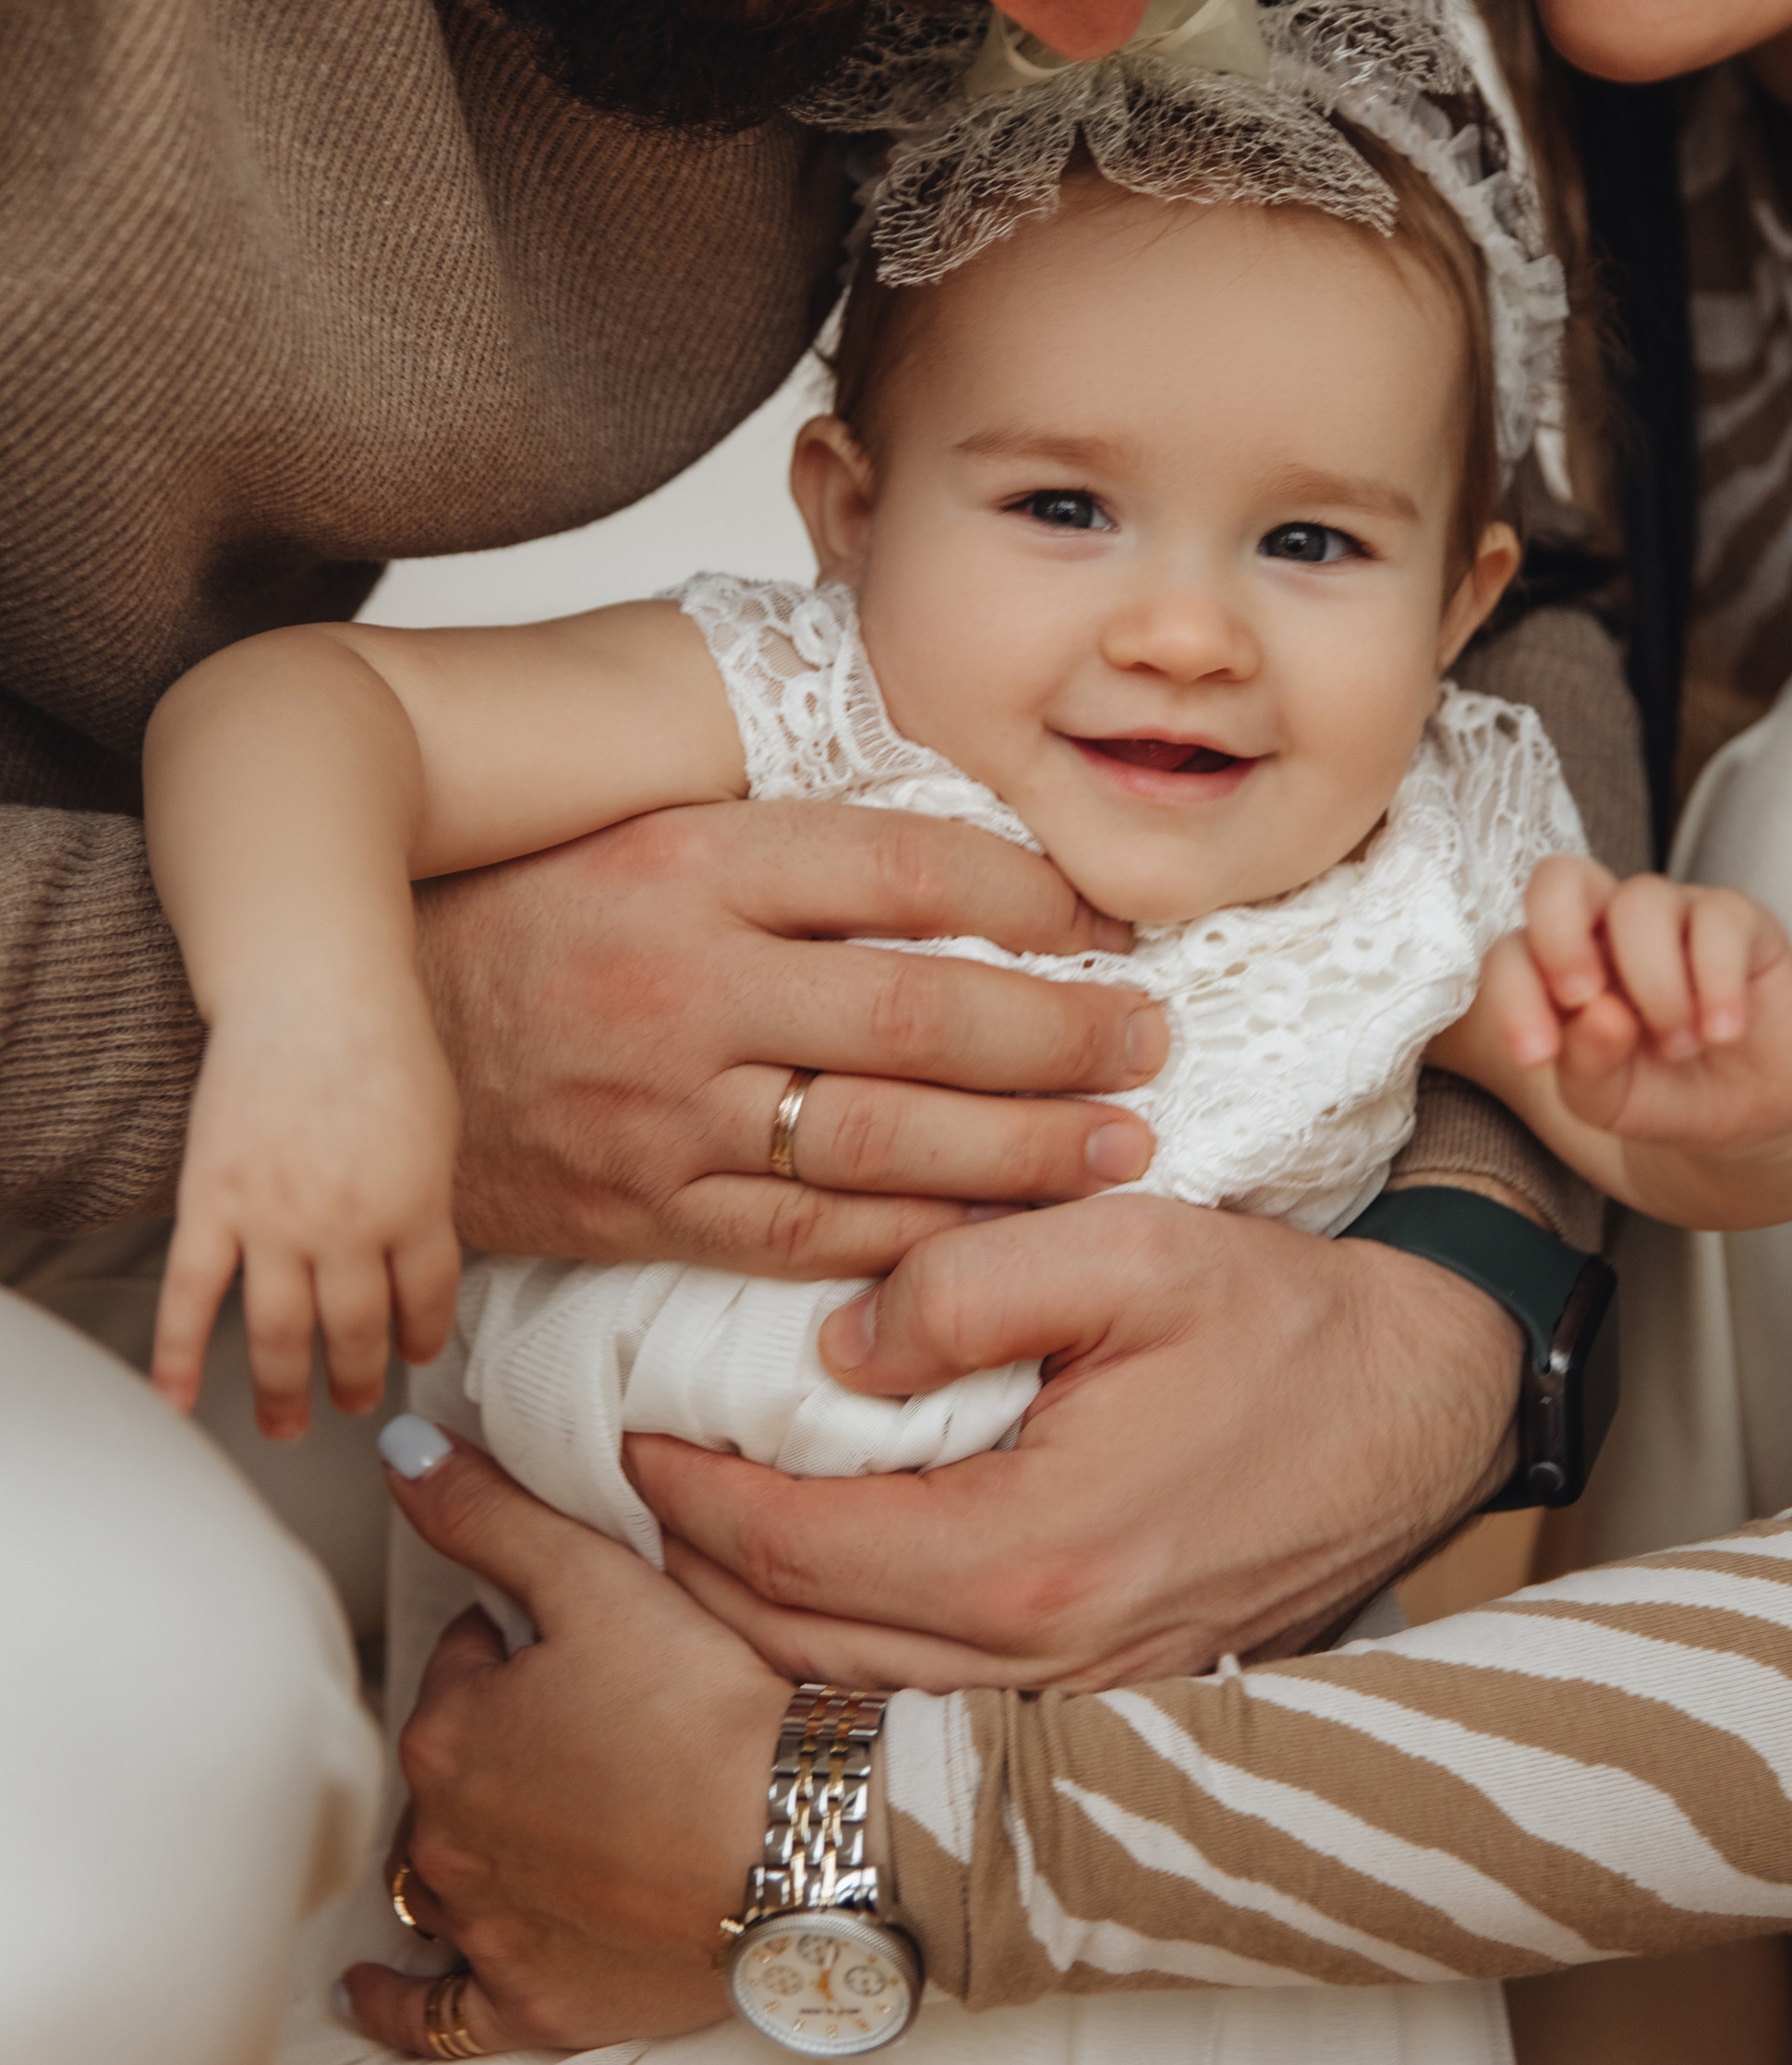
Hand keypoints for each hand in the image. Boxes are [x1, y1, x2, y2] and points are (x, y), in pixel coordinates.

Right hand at [151, 992, 461, 1437]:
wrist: (312, 990)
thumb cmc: (385, 1046)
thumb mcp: (438, 1127)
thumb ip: (424, 1199)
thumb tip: (417, 1261)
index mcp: (416, 1206)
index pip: (426, 1299)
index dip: (421, 1336)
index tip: (412, 1357)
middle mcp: (348, 1227)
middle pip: (355, 1330)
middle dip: (358, 1377)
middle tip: (355, 1402)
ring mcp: (274, 1220)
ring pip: (279, 1332)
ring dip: (284, 1390)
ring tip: (286, 1423)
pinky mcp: (212, 1203)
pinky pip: (193, 1296)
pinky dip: (179, 1355)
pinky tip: (178, 1398)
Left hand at [347, 1428, 783, 2059]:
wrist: (798, 1847)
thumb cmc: (705, 1712)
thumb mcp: (598, 1581)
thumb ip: (489, 1515)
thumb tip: (399, 1455)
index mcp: (449, 1736)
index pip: (465, 1663)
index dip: (525, 1642)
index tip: (589, 1643)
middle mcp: (446, 1841)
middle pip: (453, 1767)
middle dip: (499, 1738)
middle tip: (589, 1722)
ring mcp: (487, 1931)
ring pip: (442, 1874)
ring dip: (465, 1841)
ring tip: (527, 1818)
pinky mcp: (533, 2006)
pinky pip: (436, 2015)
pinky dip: (399, 1999)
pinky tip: (373, 1989)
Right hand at [415, 801, 1165, 1282]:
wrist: (366, 1032)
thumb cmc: (533, 915)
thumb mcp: (651, 826)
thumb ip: (796, 841)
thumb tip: (982, 836)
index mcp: (692, 861)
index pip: (901, 866)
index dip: (1029, 892)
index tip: (1107, 918)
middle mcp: (684, 982)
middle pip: (916, 1011)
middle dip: (1060, 1035)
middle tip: (1152, 1043)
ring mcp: (663, 1107)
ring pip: (881, 1138)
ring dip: (1023, 1150)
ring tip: (1123, 1145)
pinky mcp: (646, 1208)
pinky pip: (811, 1236)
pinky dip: (923, 1238)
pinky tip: (1008, 1229)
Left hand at [632, 1192, 1526, 1690]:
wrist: (1422, 1405)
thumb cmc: (1282, 1319)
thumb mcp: (1130, 1245)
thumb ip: (966, 1282)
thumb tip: (835, 1349)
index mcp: (1027, 1555)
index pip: (784, 1549)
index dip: (683, 1493)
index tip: (621, 1434)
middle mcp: (1040, 1665)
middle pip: (789, 1649)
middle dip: (682, 1575)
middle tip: (616, 1493)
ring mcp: (1075, 1705)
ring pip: (849, 1698)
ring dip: (746, 1628)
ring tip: (685, 1538)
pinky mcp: (1102, 1705)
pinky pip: (925, 1707)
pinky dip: (838, 1660)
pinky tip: (807, 1590)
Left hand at [1446, 857, 1791, 1225]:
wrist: (1747, 1112)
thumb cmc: (1659, 1092)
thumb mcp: (1608, 1100)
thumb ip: (1585, 1063)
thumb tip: (1597, 1014)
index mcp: (1558, 966)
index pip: (1512, 951)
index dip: (1513, 994)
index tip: (1537, 1056)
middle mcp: (1608, 927)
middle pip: (1560, 878)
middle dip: (1560, 936)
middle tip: (1585, 1000)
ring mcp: (1673, 915)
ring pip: (1641, 903)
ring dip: (1655, 986)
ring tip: (1680, 1046)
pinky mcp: (1739, 920)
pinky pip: (1720, 918)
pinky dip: (1717, 982)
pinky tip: (1724, 1032)